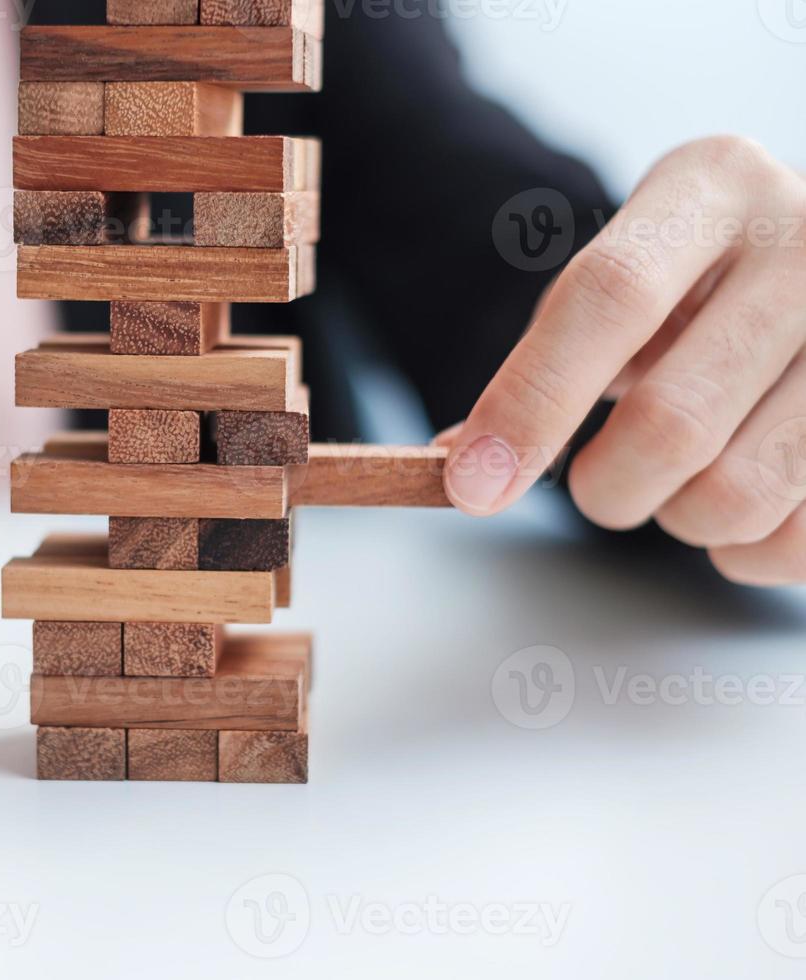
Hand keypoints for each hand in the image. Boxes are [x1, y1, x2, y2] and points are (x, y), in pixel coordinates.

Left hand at [439, 136, 805, 585]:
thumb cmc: (695, 285)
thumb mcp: (623, 279)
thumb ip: (544, 362)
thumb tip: (465, 465)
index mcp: (714, 185)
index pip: (609, 297)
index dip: (531, 402)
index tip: (473, 484)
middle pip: (673, 419)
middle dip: (606, 487)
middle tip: (598, 488)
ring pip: (738, 493)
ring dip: (677, 520)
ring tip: (680, 480)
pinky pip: (798, 538)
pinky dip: (742, 550)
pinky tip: (738, 507)